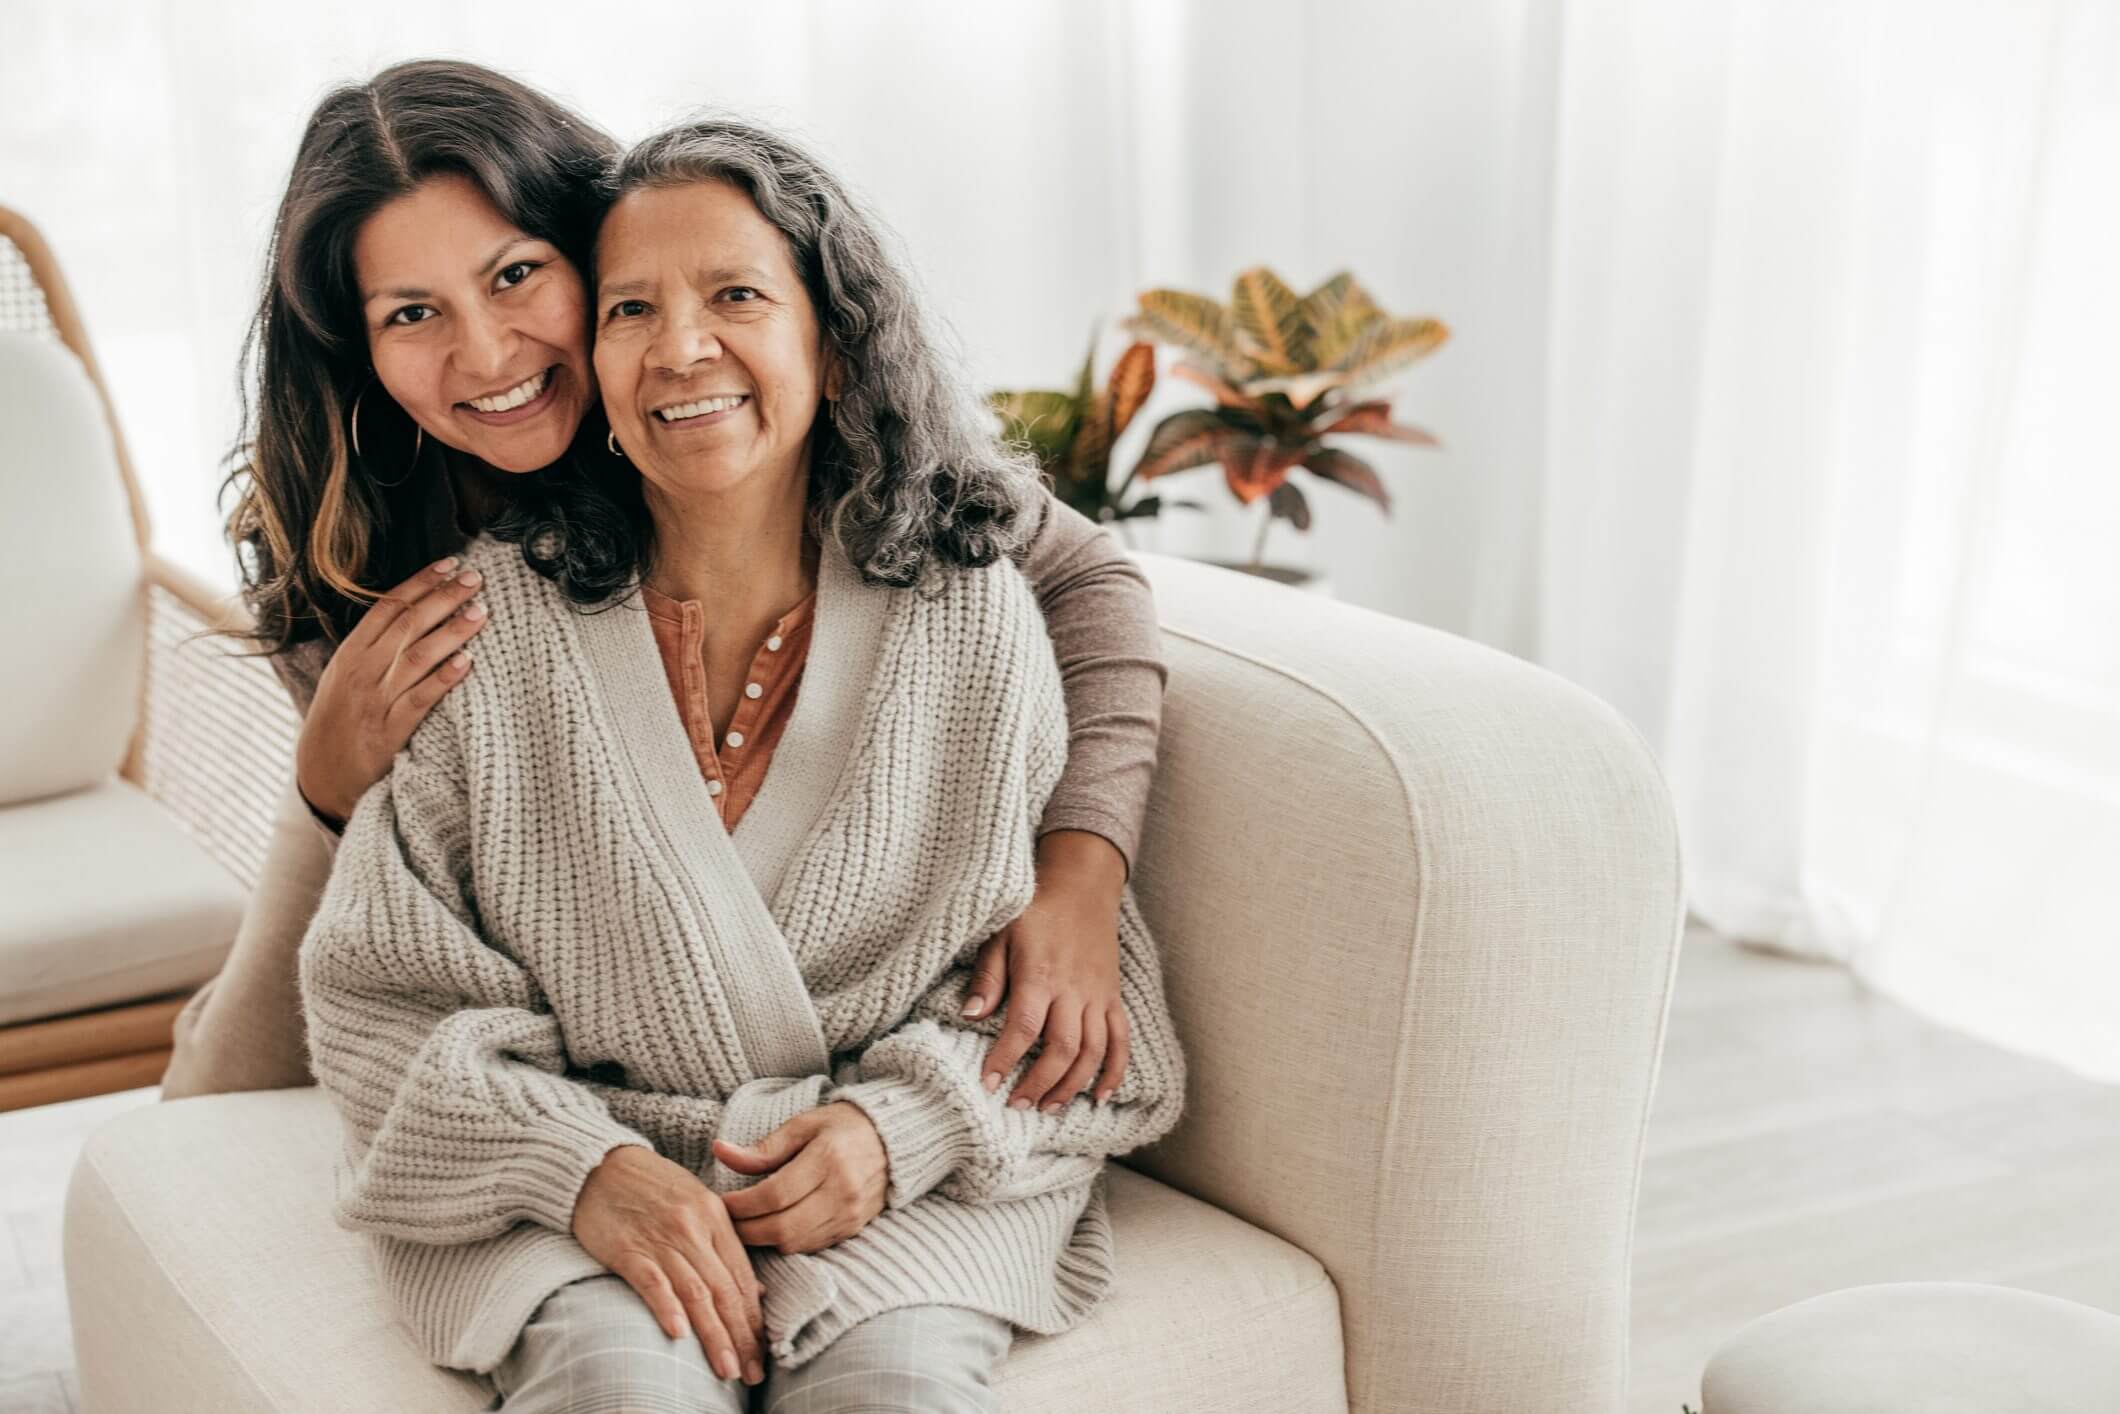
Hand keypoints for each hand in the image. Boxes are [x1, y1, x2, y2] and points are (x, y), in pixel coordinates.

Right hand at [294, 556, 487, 823]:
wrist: (320, 777)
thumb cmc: (339, 722)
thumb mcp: (344, 677)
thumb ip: (373, 647)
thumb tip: (413, 612)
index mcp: (350, 653)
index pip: (388, 607)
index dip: (421, 583)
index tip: (450, 564)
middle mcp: (361, 671)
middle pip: (408, 625)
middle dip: (443, 597)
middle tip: (476, 578)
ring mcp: (375, 701)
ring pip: (417, 656)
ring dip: (452, 631)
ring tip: (481, 611)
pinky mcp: (389, 732)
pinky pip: (420, 700)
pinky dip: (444, 679)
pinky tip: (467, 662)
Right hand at [572, 1144, 767, 1386]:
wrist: (598, 1165)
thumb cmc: (652, 1188)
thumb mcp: (698, 1204)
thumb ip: (726, 1246)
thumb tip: (757, 1292)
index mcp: (715, 1217)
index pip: (741, 1276)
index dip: (754, 1318)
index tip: (764, 1351)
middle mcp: (693, 1229)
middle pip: (724, 1290)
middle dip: (742, 1336)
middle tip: (753, 1371)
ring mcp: (660, 1239)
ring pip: (695, 1293)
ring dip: (714, 1335)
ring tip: (728, 1368)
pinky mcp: (627, 1249)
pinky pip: (652, 1281)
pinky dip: (667, 1308)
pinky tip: (678, 1334)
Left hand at [713, 1102, 887, 1252]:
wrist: (894, 1139)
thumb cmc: (843, 1127)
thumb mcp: (802, 1125)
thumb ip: (763, 1147)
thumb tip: (720, 1151)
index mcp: (827, 1158)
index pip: (774, 1194)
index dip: (741, 1204)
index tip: (721, 1201)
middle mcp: (842, 1191)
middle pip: (782, 1227)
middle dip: (746, 1230)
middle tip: (726, 1221)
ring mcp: (850, 1214)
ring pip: (795, 1243)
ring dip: (764, 1240)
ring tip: (746, 1226)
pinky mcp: (854, 1228)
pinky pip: (811, 1247)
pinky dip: (787, 1243)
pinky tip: (774, 1229)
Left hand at [966, 830, 1131, 1113]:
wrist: (1082, 887)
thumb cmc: (1035, 911)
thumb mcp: (1001, 934)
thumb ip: (988, 976)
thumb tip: (970, 1015)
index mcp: (1041, 974)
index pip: (1024, 1027)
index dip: (1005, 1059)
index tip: (987, 1084)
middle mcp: (1073, 990)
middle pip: (1062, 1048)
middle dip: (1039, 1083)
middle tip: (1017, 1105)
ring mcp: (1098, 996)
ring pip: (1092, 1051)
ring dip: (1071, 1085)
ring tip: (1047, 1107)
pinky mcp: (1113, 998)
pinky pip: (1120, 1040)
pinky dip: (1113, 1071)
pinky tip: (1099, 1095)